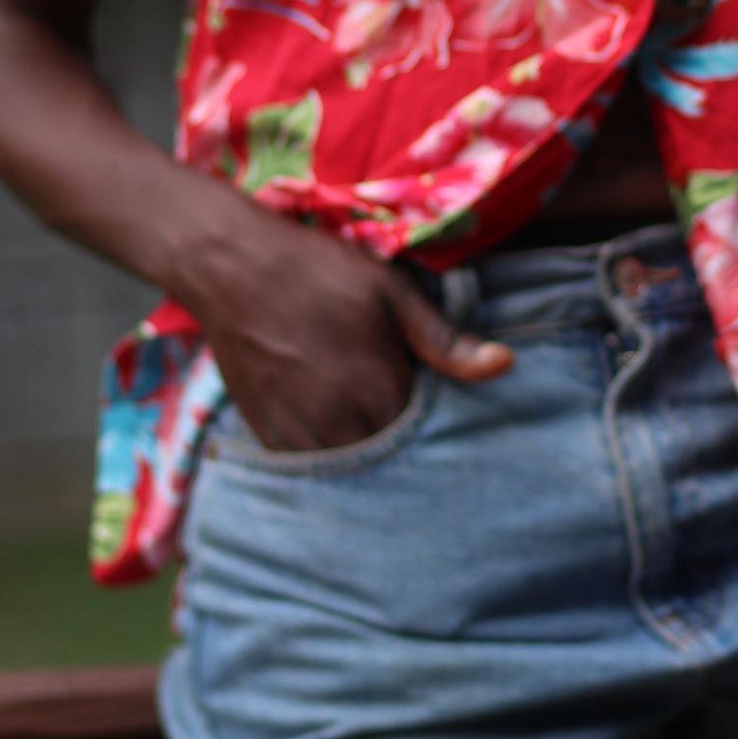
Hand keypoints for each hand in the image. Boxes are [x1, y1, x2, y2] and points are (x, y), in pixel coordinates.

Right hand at [166, 192, 511, 454]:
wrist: (232, 267)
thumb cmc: (319, 272)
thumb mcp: (391, 292)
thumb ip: (445, 339)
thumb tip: (505, 365)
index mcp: (380, 388)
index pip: (427, 438)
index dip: (436, 428)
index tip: (437, 409)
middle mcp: (340, 422)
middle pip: (390, 460)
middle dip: (403, 446)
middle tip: (404, 417)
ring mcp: (299, 434)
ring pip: (350, 470)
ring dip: (366, 454)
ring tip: (370, 424)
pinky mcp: (268, 437)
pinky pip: (310, 468)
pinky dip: (328, 456)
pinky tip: (335, 429)